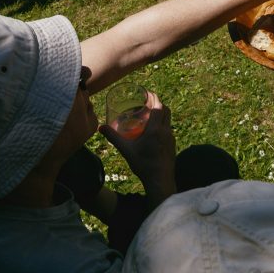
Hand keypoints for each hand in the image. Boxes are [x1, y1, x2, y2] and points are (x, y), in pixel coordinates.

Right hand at [98, 91, 176, 205]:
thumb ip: (113, 137)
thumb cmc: (143, 164)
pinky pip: (168, 129)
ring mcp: (171, 138)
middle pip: (166, 110)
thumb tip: (100, 127)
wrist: (160, 180)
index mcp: (155, 129)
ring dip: (161, 113)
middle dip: (158, 103)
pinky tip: (153, 131)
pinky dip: (162, 124)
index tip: (147, 92)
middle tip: (147, 101)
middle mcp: (166, 131)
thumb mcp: (126, 149)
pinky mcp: (172, 145)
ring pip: (168, 120)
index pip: (159, 106)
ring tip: (149, 114)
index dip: (154, 97)